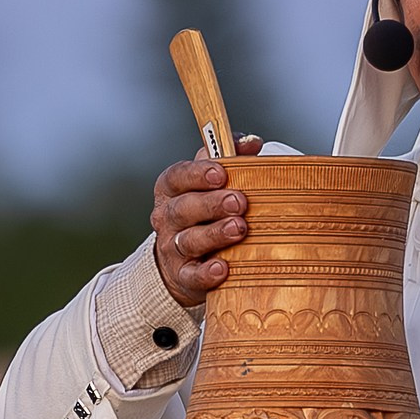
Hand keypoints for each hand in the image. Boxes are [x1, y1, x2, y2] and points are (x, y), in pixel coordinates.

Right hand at [152, 137, 263, 304]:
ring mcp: (172, 247)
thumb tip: (252, 143)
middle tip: (240, 201)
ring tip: (239, 229)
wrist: (183, 261)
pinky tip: (222, 268)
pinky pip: (191, 275)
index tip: (221, 173)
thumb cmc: (204, 212)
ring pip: (188, 239)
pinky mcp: (182, 275)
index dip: (197, 173)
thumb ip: (229, 159)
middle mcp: (167, 217)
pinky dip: (205, 273)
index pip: (177, 176)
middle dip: (212, 203)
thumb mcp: (211, 183)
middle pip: (184, 208)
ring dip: (214, 234)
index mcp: (171, 189)